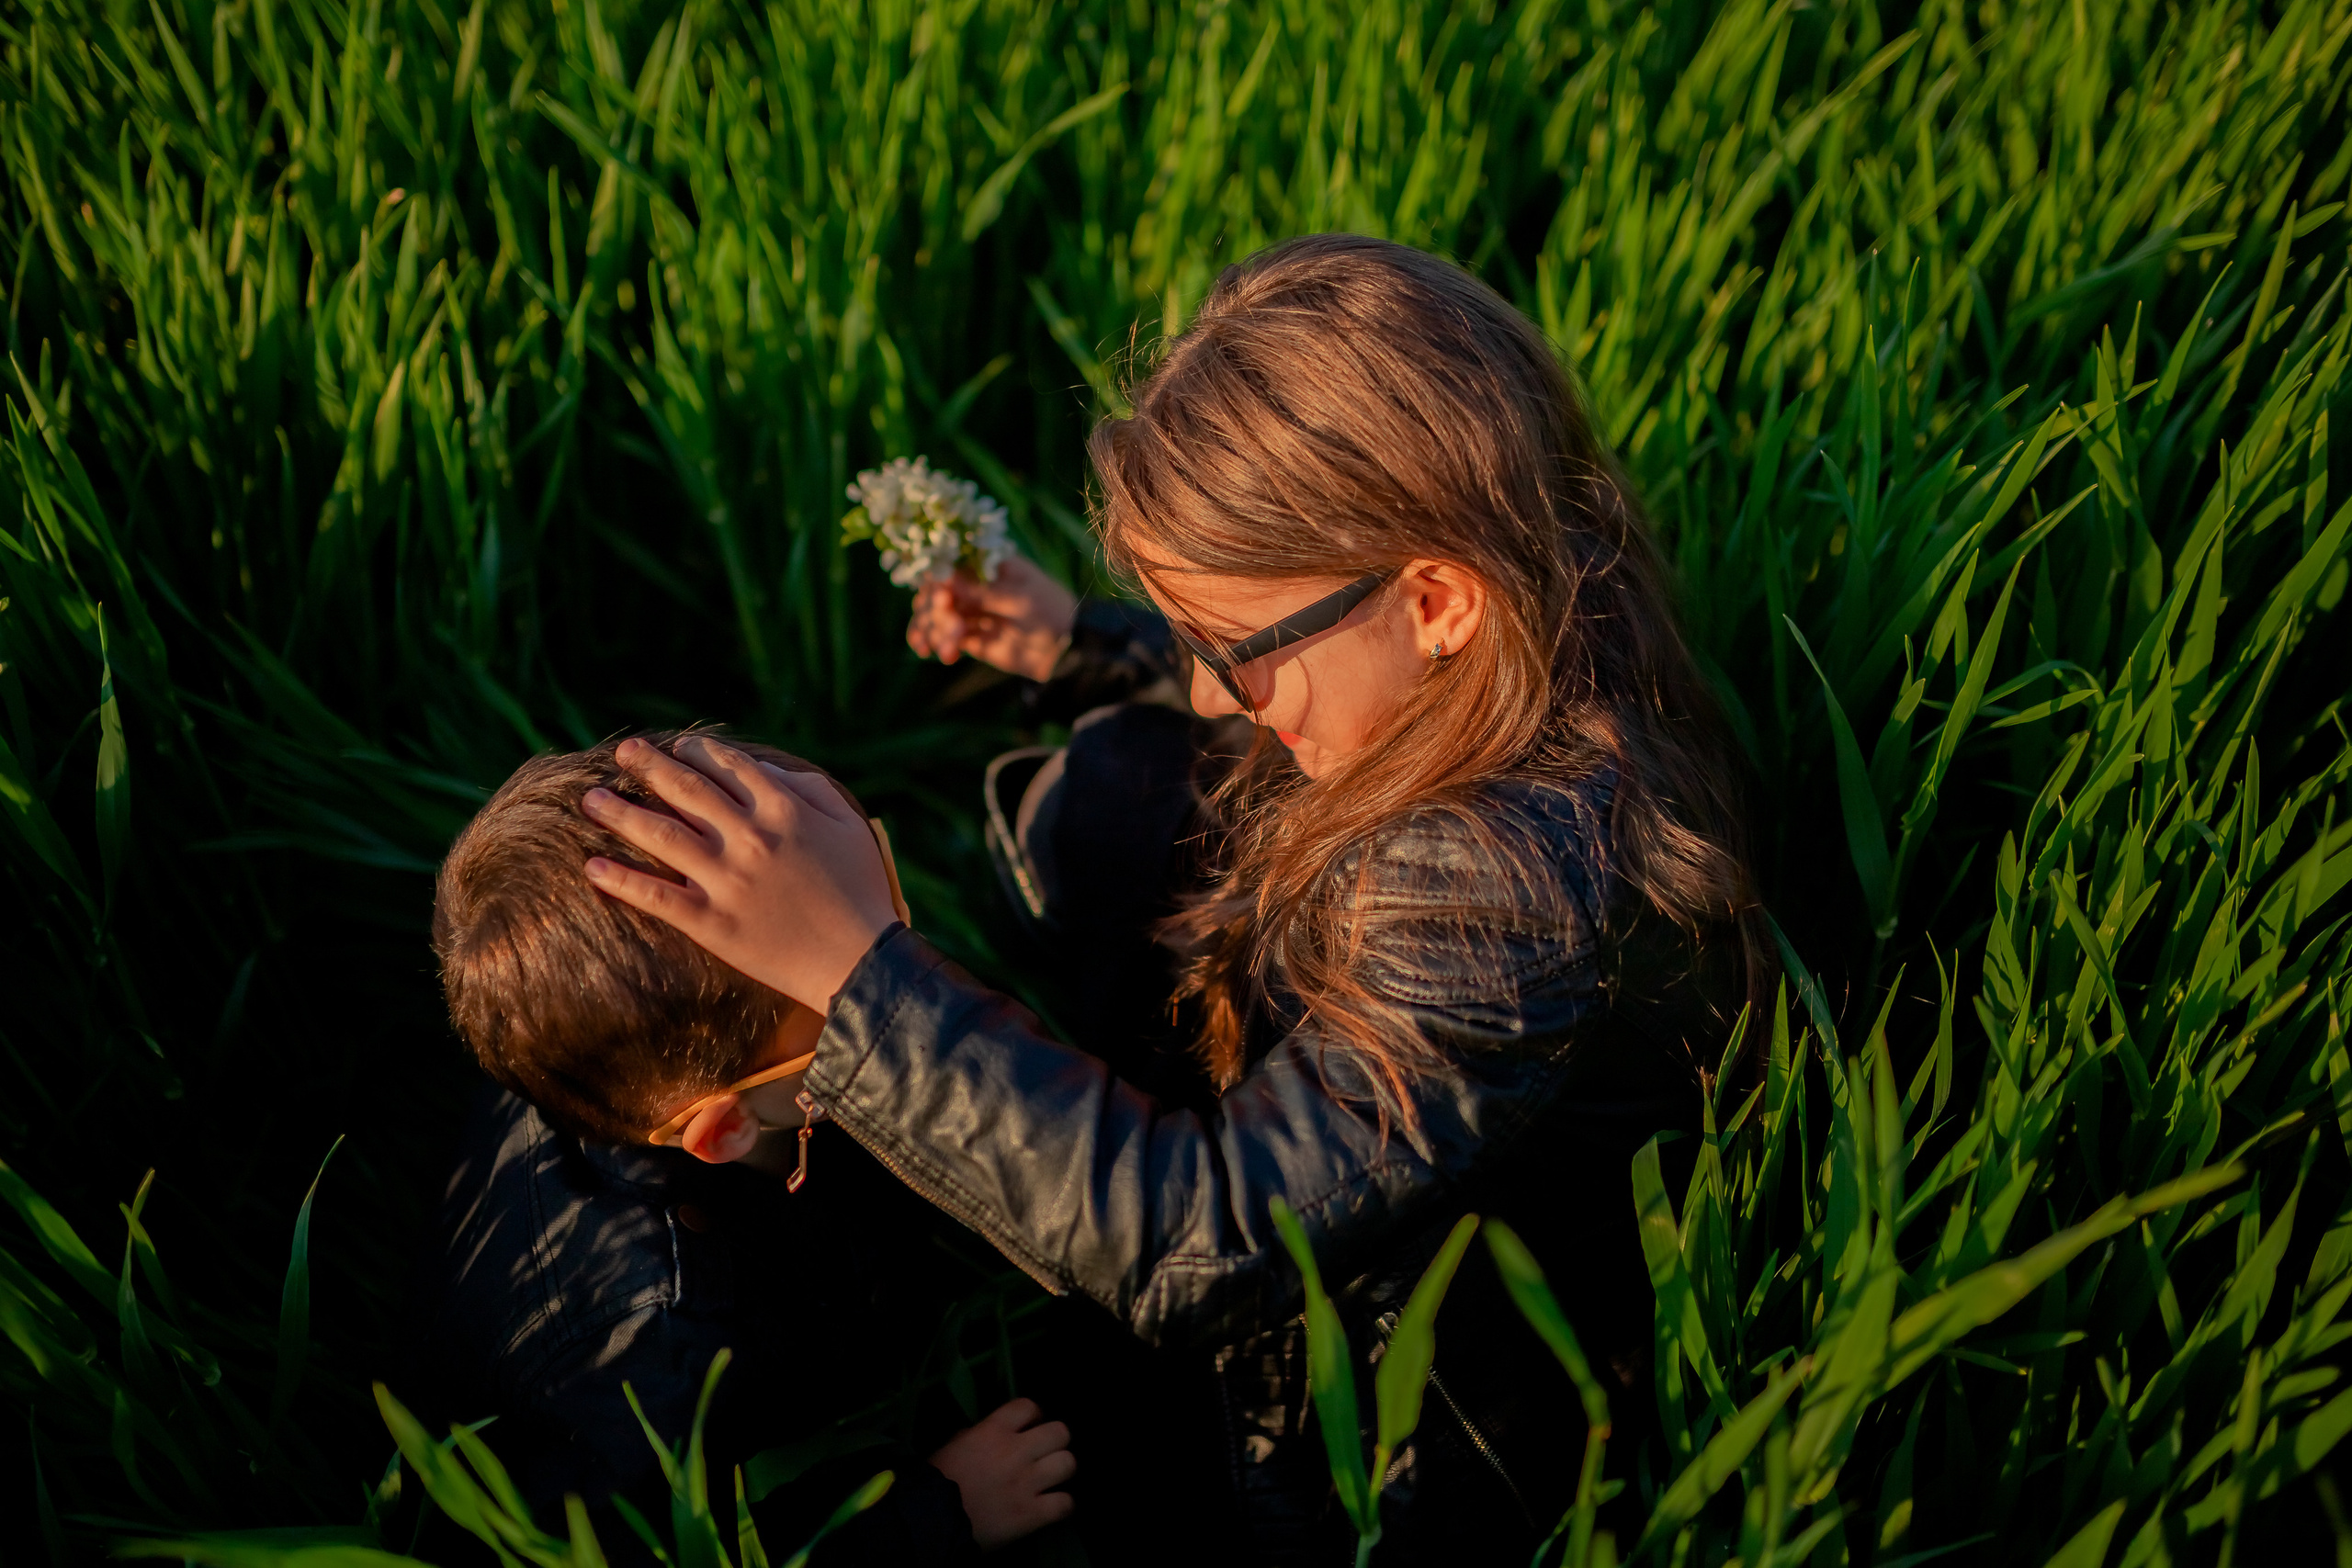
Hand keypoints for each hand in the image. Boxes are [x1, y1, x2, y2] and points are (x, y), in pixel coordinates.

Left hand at [580, 736, 898, 1009]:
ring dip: (620, 813)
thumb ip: (810, 789)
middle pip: (686, 790)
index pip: (730, 767)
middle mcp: (750, 837)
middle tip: (622, 753)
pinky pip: (658, 896)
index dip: (698, 751)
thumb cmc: (862, 891)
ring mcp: (728, 880)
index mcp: (783, 811)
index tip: (677, 746)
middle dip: (649, 766)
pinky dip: (622, 881)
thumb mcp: (850, 826)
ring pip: (661, 835)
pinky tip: (592, 867)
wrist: (860, 961)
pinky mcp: (713, 922)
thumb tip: (766, 771)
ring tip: (591, 800)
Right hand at [907, 556, 1077, 680]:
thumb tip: (947, 579)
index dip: (939, 582)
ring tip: (947, 649)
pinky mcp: (968, 635)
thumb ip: (986, 593)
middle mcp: (972, 584)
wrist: (1064, 648)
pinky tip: (941, 654)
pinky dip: (936, 644)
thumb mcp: (1022, 600)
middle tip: (954, 629)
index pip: (949, 565)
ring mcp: (969, 610)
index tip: (945, 600)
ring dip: (933, 630)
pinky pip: (943, 637)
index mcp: (986, 565)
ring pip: (935, 616)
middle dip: (936, 612)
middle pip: (936, 592)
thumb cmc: (1050, 611)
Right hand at [928, 1398, 1075, 1549]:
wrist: (929, 1522)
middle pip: (1059, 1432)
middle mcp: (1016, 1452)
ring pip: (1068, 1464)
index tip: (1031, 1426)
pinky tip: (1053, 1506)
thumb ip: (974, 1436)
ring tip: (1052, 1479)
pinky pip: (1066, 1503)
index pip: (1028, 1406)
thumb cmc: (935, 1482)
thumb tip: (987, 1434)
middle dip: (1055, 1441)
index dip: (1034, 1415)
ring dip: (1061, 1471)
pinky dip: (1063, 1505)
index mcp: (992, 1431)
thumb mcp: (951, 1447)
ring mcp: (1027, 1484)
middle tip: (1045, 1453)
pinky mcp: (1032, 1515)